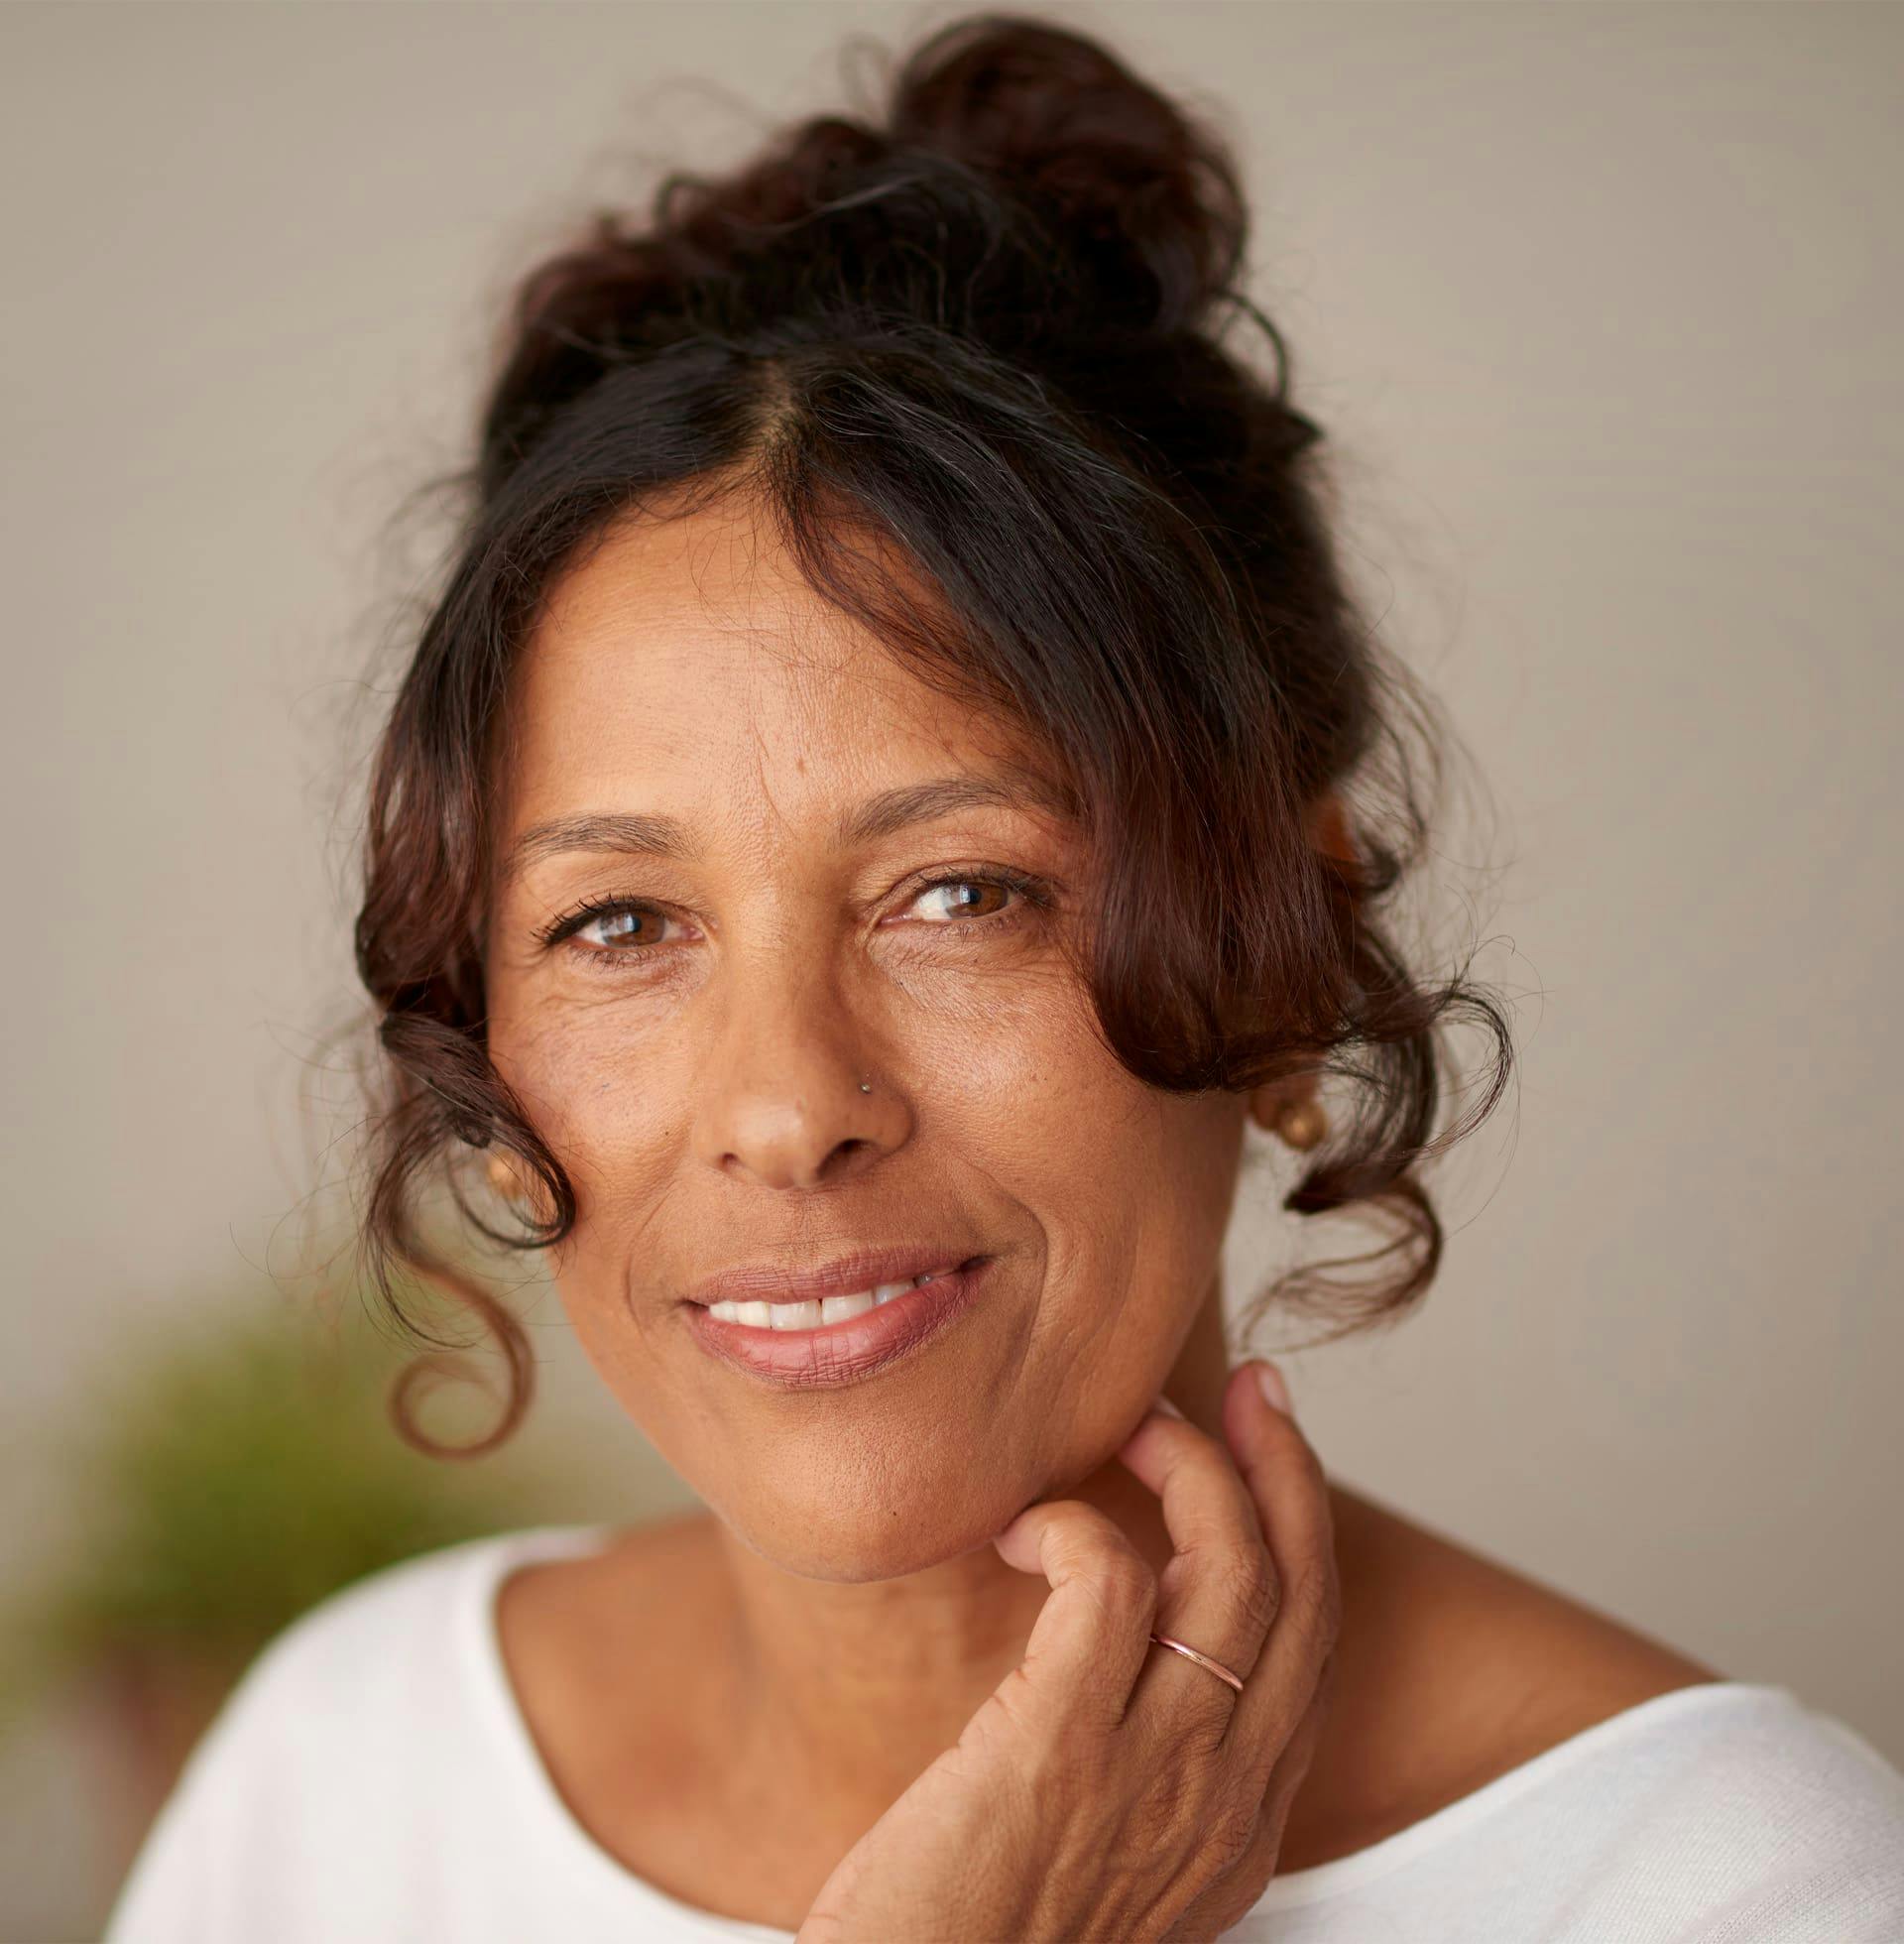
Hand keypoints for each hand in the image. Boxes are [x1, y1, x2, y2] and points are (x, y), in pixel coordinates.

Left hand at [795, 1360, 1341, 1942]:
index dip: (1303, 1532)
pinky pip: (1110, 1581)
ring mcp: (1154, 1772)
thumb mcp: (1106, 1861)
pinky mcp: (1059, 1746)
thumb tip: (1117, 1658)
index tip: (1272, 1448)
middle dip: (1286, 1467)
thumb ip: (1140, 1769)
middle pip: (1301, 1590)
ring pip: (1232, 1569)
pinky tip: (1026, 1524)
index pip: (1312, 1647)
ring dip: (1192, 1469)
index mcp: (1240, 1826)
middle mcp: (1224, 1796)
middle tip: (1250, 1387)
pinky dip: (1076, 1523)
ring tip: (1134, 1424)